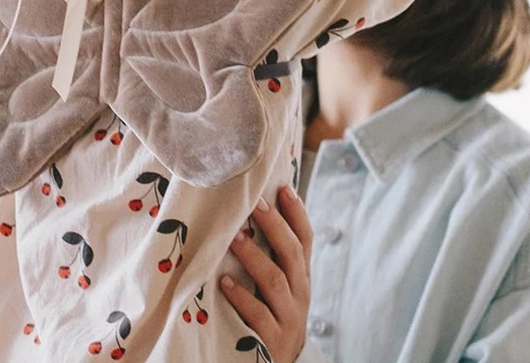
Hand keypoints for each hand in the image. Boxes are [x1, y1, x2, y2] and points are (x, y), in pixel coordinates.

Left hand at [221, 186, 312, 362]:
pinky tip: (223, 282)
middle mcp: (300, 294)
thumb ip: (272, 256)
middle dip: (275, 226)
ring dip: (254, 256)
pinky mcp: (273, 342)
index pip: (305, 239)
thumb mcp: (279, 285)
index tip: (283, 188)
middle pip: (292, 253)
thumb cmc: (272, 315)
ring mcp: (289, 318)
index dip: (297, 213)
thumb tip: (252, 211)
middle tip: (255, 204)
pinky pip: (258, 315)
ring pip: (275, 280)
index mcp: (301, 277)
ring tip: (234, 237)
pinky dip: (241, 297)